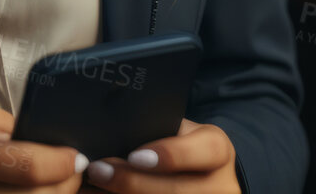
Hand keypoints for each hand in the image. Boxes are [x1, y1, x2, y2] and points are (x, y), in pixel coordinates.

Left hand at [81, 119, 239, 193]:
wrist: (203, 181)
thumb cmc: (180, 149)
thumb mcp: (180, 134)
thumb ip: (158, 130)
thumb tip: (111, 128)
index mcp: (218, 151)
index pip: (206, 149)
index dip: (171, 154)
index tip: (134, 156)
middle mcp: (223, 186)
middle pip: (179, 191)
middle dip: (133, 182)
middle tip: (98, 171)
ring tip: (93, 186)